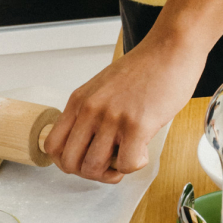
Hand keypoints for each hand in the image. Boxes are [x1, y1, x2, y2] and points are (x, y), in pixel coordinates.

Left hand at [43, 24, 208, 181]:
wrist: (170, 50)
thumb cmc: (143, 69)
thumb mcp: (102, 87)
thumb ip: (90, 112)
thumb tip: (87, 144)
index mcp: (78, 101)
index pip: (52, 146)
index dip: (67, 162)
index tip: (85, 160)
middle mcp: (89, 110)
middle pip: (70, 163)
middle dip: (89, 173)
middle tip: (109, 166)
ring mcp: (111, 118)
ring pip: (94, 168)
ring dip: (112, 173)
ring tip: (127, 158)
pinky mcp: (137, 125)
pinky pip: (127, 165)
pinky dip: (135, 165)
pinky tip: (143, 149)